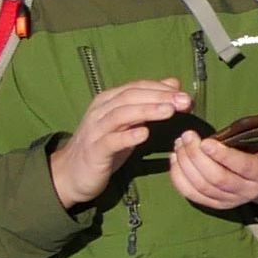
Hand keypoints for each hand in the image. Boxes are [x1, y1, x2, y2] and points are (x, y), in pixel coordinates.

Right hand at [49, 81, 191, 208]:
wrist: (72, 173)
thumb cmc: (105, 146)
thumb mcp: (129, 123)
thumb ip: (148, 103)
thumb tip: (173, 84)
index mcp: (108, 101)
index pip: (137, 87)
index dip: (162, 89)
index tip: (186, 95)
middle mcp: (100, 111)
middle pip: (131, 97)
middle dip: (160, 97)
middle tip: (184, 101)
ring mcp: (95, 130)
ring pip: (121, 115)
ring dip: (147, 111)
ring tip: (169, 111)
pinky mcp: (94, 151)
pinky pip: (111, 141)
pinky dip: (128, 136)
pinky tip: (144, 134)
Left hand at [169, 126, 257, 212]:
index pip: (242, 167)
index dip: (223, 156)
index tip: (206, 141)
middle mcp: (248, 191)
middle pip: (217, 179)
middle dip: (197, 158)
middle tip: (187, 136)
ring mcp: (230, 200)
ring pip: (201, 187)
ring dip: (186, 165)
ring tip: (180, 144)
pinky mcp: (216, 204)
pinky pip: (192, 195)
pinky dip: (179, 178)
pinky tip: (176, 159)